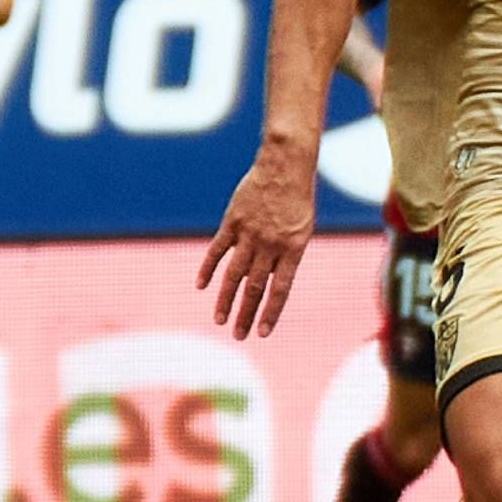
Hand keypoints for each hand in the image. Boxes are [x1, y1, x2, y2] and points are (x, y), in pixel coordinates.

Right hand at [199, 150, 315, 336]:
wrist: (285, 165)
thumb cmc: (297, 199)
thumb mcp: (301, 230)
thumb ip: (284, 257)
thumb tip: (267, 282)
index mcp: (293, 249)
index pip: (280, 289)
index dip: (270, 313)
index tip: (262, 334)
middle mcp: (270, 244)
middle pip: (255, 287)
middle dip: (246, 314)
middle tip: (238, 336)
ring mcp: (250, 233)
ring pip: (234, 274)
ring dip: (225, 299)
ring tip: (219, 320)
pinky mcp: (232, 222)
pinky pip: (217, 249)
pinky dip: (208, 268)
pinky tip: (201, 286)